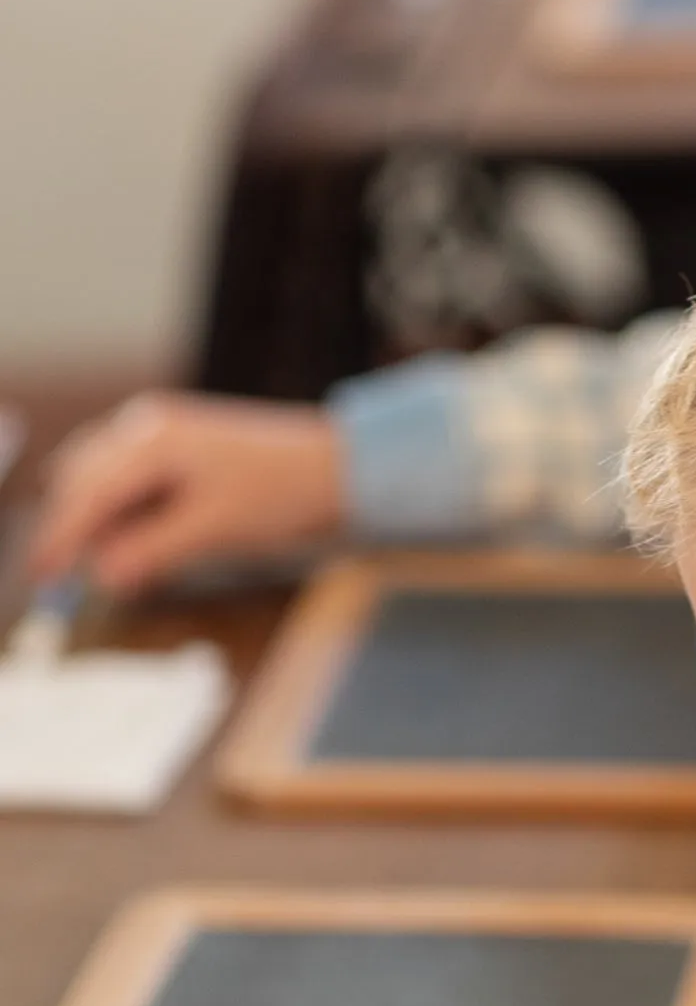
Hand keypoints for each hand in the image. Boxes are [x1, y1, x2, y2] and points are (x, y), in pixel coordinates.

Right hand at [30, 392, 344, 594]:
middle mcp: (146, 428)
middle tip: (78, 578)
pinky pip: (135, 477)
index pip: (85, 494)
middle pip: (84, 480)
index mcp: (150, 443)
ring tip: (123, 561)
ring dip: (104, 520)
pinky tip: (146, 538)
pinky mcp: (182, 445)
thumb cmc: (284, 494)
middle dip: (79, 529)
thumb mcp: (214, 531)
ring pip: (106, 478)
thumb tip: (103, 576)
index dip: (60, 538)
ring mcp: (162, 432)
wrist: (342, 466)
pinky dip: (130, 509)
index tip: (42, 576)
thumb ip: (154, 550)